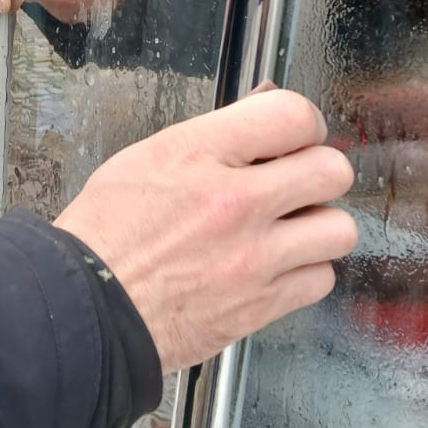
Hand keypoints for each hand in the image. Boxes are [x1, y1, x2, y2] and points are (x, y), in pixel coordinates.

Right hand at [54, 89, 357, 372]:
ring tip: (289, 230)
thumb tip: (261, 116)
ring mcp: (254, 258)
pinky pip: (320, 280)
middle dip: (316, 173)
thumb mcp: (147, 158)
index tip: (294, 137)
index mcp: (201, 155)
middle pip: (332, 170)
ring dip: (317, 227)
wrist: (88, 312)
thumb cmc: (105, 235)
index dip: (301, 124)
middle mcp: (236, 203)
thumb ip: (211, 138)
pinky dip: (304, 274)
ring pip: (338, 229)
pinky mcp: (261, 305)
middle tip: (295, 184)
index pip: (294, 115)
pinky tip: (276, 268)